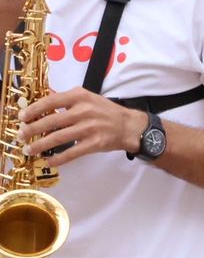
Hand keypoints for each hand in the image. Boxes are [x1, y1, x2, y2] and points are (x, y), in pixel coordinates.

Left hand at [18, 88, 144, 166]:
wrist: (130, 126)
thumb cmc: (106, 111)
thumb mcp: (87, 98)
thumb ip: (66, 100)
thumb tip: (41, 104)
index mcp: (80, 96)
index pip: (50, 101)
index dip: (33, 110)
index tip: (22, 117)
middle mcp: (84, 111)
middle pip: (51, 121)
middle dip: (32, 130)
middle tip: (20, 136)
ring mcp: (90, 128)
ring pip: (58, 138)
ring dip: (40, 145)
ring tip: (29, 150)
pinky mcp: (95, 143)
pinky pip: (72, 152)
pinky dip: (58, 158)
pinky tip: (49, 161)